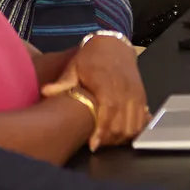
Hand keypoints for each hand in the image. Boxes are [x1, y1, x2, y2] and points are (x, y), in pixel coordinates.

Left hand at [41, 34, 148, 150]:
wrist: (114, 45)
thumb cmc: (92, 58)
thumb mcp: (75, 67)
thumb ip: (63, 82)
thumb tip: (45, 91)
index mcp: (108, 84)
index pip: (108, 112)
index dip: (102, 130)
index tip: (93, 144)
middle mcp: (125, 90)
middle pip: (123, 123)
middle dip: (110, 138)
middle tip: (97, 144)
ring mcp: (135, 94)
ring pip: (134, 124)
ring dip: (122, 136)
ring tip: (108, 140)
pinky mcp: (141, 96)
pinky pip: (143, 118)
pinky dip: (135, 129)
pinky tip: (123, 133)